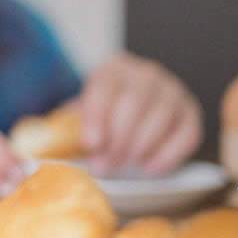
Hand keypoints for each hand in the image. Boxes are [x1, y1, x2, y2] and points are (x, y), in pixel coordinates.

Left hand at [79, 52, 202, 173]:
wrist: (128, 110)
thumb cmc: (101, 116)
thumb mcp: (80, 113)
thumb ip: (67, 125)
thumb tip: (45, 146)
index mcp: (113, 68)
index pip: (104, 88)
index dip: (97, 117)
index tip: (91, 144)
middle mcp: (146, 74)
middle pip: (134, 103)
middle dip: (117, 139)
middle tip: (103, 165)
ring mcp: (173, 90)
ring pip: (161, 117)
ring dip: (140, 148)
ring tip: (122, 167)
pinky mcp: (191, 112)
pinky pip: (187, 133)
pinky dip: (169, 154)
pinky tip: (150, 168)